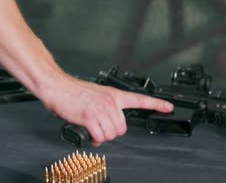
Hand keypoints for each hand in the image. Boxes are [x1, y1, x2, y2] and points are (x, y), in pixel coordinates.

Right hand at [41, 74, 173, 146]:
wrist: (57, 86)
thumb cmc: (72, 91)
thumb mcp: (95, 94)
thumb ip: (106, 106)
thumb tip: (107, 121)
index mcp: (113, 94)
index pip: (139, 99)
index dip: (156, 104)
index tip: (168, 107)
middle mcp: (110, 102)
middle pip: (122, 128)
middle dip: (110, 132)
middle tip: (99, 128)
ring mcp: (100, 109)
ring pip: (111, 134)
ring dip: (101, 136)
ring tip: (91, 129)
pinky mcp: (90, 117)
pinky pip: (100, 137)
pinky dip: (94, 139)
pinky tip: (89, 133)